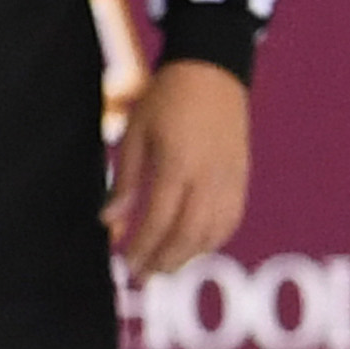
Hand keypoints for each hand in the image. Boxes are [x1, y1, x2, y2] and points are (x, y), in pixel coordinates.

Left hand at [107, 59, 251, 277]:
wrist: (212, 72)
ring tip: (163, 266)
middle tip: (142, 276)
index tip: (125, 264)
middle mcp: (210, 177)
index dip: (143, 247)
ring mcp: (231, 179)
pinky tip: (192, 246)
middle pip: (190, 234)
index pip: (160, 220)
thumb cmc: (165, 99)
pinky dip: (211, 240)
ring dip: (189, 256)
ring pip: (214, 233)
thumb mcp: (134, 132)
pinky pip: (231, 220)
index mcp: (179, 164)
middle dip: (165, 260)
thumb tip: (108, 221)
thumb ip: (124, 180)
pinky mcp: (241, 178)